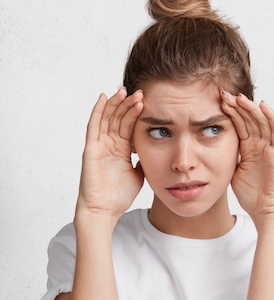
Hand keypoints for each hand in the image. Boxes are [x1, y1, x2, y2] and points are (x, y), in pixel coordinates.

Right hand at [76, 87, 143, 220]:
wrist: (105, 209)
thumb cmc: (120, 195)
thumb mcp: (139, 173)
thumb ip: (145, 160)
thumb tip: (156, 151)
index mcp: (121, 149)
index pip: (129, 125)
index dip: (136, 112)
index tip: (148, 100)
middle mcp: (109, 144)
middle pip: (119, 118)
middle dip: (129, 104)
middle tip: (141, 91)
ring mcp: (99, 145)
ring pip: (107, 118)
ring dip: (116, 103)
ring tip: (125, 90)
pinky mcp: (91, 148)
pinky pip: (94, 126)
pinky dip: (98, 111)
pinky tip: (103, 98)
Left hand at [221, 92, 273, 226]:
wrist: (265, 209)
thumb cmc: (251, 194)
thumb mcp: (233, 170)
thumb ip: (227, 156)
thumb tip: (208, 147)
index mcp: (249, 148)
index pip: (240, 124)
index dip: (231, 112)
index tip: (217, 101)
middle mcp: (260, 144)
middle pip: (250, 119)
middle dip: (237, 105)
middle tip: (224, 93)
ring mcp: (270, 147)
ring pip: (262, 121)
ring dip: (251, 107)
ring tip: (238, 96)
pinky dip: (271, 117)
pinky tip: (263, 105)